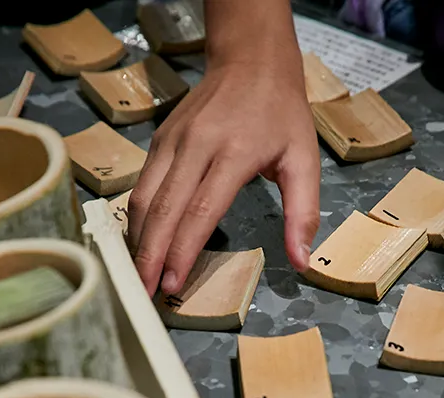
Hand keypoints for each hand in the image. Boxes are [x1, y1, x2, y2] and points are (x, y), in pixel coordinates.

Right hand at [126, 42, 319, 295]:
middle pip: (164, 208)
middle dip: (151, 255)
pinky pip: (142, 184)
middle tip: (146, 292)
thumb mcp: (305, 160)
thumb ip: (302, 213)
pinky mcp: (159, 140)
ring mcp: (171, 141)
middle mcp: (195, 146)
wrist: (251, 60)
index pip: (199, 210)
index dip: (184, 250)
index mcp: (233, 153)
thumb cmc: (282, 114)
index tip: (173, 283)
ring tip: (139, 275)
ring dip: (138, 240)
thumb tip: (302, 262)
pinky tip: (141, 243)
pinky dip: (138, 218)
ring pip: (144, 197)